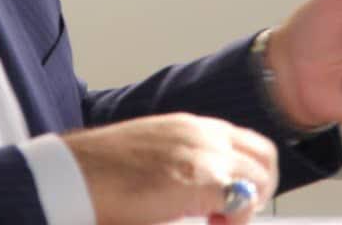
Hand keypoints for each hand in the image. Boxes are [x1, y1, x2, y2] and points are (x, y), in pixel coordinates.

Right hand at [63, 112, 277, 224]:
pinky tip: (209, 224)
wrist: (76, 173)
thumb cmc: (103, 170)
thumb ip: (184, 159)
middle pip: (265, 159)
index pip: (248, 144)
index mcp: (192, 127)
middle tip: (232, 215)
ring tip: (217, 221)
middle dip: (259, 190)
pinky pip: (242, 201)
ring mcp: (204, 154)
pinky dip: (234, 220)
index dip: (250, 176)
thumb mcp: (154, 151)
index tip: (233, 200)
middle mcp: (203, 134)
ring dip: (247, 205)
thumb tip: (205, 191)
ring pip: (260, 178)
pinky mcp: (199, 179)